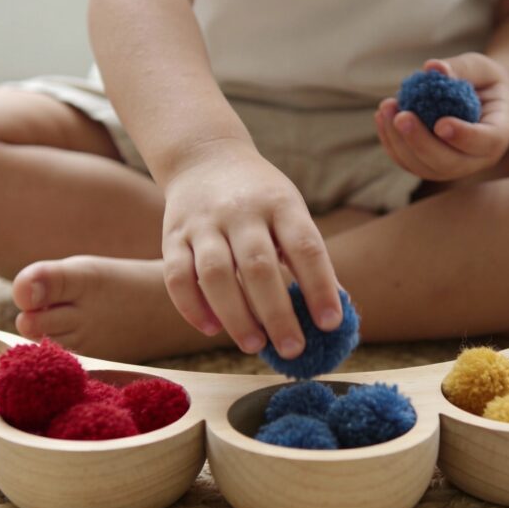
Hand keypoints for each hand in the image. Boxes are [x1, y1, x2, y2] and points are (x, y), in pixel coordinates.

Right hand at [159, 137, 343, 357]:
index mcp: (280, 204)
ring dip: (236, 316)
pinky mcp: (172, 236)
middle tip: (293, 350)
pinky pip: (177, 276)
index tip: (331, 324)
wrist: (205, 157)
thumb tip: (335, 311)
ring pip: (215, 274)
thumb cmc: (260, 197)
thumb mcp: (291, 211)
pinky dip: (192, 307)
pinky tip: (212, 328)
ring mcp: (203, 223)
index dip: (320, 287)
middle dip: (278, 314)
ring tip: (254, 345)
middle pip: (259, 267)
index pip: (305, 247)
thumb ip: (308, 256)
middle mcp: (240, 211)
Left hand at [375, 54, 508, 180]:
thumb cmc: (484, 80)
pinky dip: (391, 142)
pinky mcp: (431, 166)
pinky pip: (408, 162)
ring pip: (424, 167)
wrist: (482, 100)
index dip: (463, 136)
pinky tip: (382, 116)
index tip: (440, 124)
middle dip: (421, 142)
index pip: (485, 142)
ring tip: (386, 108)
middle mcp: (477, 159)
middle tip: (402, 116)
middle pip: (449, 163)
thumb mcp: (481, 67)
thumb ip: (462, 68)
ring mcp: (453, 167)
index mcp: (499, 134)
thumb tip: (432, 68)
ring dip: (399, 141)